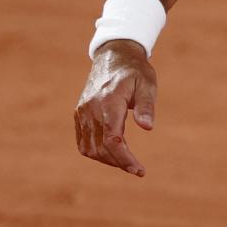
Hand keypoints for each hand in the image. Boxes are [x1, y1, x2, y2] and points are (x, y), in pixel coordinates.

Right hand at [74, 40, 158, 176]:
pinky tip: (112, 153)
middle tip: (137, 169)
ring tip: (126, 162)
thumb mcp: (147, 84)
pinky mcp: (79, 114)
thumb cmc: (135, 71)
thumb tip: (147, 128)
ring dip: (107, 159)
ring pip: (89, 148)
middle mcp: (91, 109)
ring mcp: (82, 112)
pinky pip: (83, 141)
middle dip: (119, 162)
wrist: (113, 56)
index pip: (113, 139)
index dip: (125, 158)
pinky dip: (95, 151)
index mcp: (109, 102)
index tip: (139, 170)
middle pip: (101, 147)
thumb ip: (146, 106)